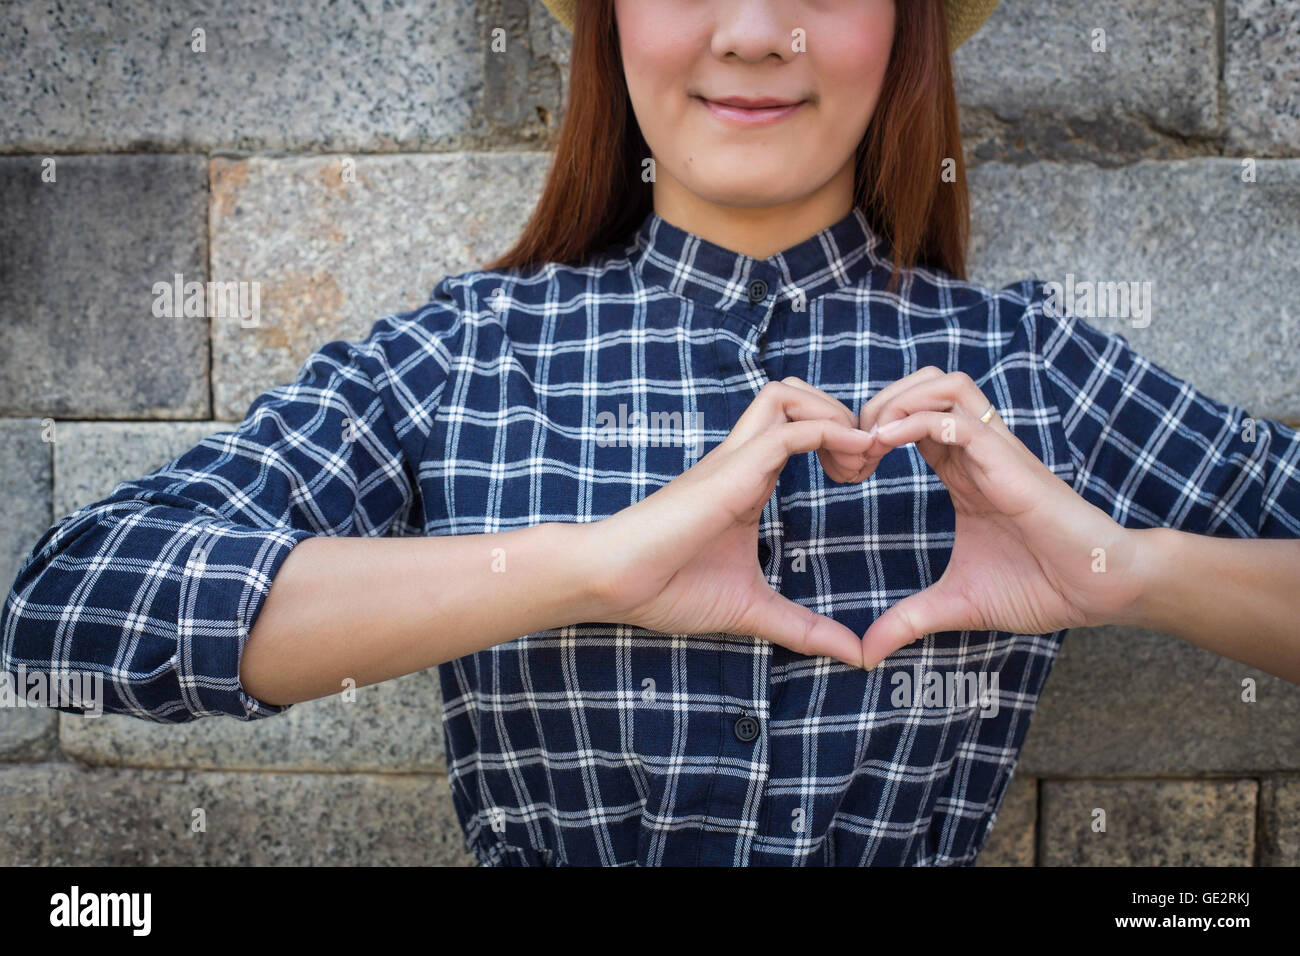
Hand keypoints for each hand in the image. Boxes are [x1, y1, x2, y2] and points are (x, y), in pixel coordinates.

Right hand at [588, 379, 874, 667]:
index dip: (840, 437)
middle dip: (841, 413)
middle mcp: (741, 459)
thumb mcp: (754, 610)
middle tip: (864, 461)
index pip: (797, 427)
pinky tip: (853, 458)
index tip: (862, 476)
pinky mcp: (731, 470)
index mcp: (746, 480)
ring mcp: (733, 460)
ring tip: (855, 460)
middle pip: (794, 393)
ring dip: (834, 415)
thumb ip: (805, 628)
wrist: (615, 583)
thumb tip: (856, 656)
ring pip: (788, 394)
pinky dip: (830, 432)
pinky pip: (788, 430)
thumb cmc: (668, 589)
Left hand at [855, 367, 1142, 666]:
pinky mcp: (1010, 464)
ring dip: (896, 402)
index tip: (845, 469)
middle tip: (851, 450)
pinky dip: (914, 422)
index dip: (871, 430)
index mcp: (963, 471)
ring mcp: (996, 452)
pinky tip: (883, 445)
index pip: (911, 418)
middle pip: (924, 383)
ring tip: (867, 443)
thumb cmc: (1042, 587)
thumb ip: (908, 620)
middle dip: (878, 402)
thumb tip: (866, 653)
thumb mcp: (956, 605)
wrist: (1102, 590)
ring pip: (943, 385)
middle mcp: (977, 451)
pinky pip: (958, 421)